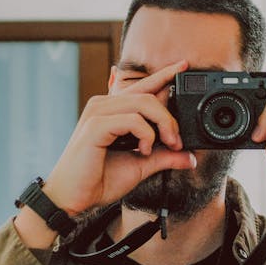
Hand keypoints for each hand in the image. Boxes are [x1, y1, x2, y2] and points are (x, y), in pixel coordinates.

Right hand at [42, 59, 196, 215]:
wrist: (75, 199)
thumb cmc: (100, 179)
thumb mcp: (142, 165)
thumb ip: (164, 156)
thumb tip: (190, 156)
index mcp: (112, 110)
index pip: (142, 86)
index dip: (164, 74)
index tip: (184, 65)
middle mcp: (104, 105)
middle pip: (148, 95)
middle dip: (169, 118)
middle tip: (176, 142)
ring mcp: (98, 113)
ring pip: (143, 103)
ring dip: (162, 124)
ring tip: (166, 145)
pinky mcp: (95, 126)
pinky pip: (132, 119)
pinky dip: (146, 134)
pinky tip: (143, 151)